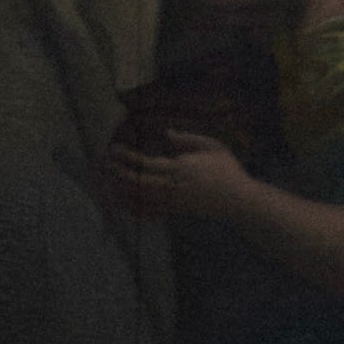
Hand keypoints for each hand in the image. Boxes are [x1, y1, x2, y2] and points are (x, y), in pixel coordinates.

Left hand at [104, 119, 251, 223]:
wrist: (239, 201)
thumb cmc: (228, 170)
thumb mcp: (211, 146)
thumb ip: (187, 139)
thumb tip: (166, 132)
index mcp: (180, 168)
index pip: (146, 163)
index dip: (126, 157)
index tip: (113, 149)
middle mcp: (173, 186)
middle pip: (138, 181)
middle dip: (118, 173)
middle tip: (104, 164)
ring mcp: (174, 201)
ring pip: (141, 198)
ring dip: (122, 189)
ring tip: (108, 181)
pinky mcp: (177, 211)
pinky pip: (152, 211)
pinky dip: (136, 208)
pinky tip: (125, 204)